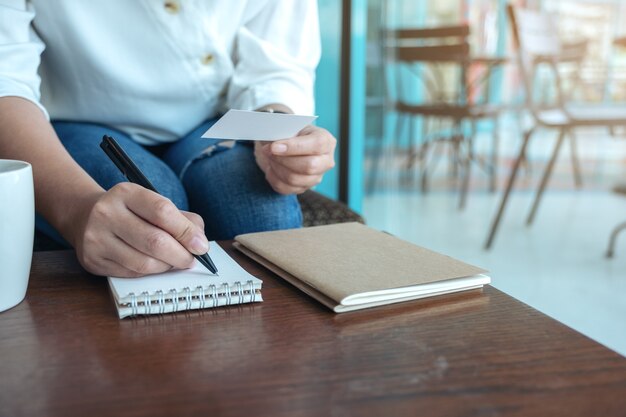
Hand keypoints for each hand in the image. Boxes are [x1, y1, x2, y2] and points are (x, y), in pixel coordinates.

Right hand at [71, 183, 208, 277]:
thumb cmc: (131, 211)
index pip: (162, 211)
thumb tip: (200, 242)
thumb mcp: (153, 203)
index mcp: (126, 193)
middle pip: (155, 241)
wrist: (85, 216)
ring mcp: (96, 238)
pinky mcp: (93, 261)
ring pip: (144, 263)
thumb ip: (181, 218)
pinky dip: (150, 273)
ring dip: (167, 267)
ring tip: (173, 262)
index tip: (201, 245)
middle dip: (181, 255)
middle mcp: (107, 213)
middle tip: (192, 260)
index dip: (186, 232)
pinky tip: (155, 266)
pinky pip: (131, 274)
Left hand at [254, 125, 335, 194]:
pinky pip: (286, 188)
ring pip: (295, 179)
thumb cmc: (290, 132)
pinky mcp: (304, 188)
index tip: (274, 146)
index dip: (294, 146)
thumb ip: (283, 132)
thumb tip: (272, 143)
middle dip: (283, 159)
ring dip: (276, 167)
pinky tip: (271, 167)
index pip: (317, 145)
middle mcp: (326, 161)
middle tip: (268, 151)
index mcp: (326, 141)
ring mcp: (316, 177)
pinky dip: (273, 177)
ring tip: (269, 157)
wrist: (287, 144)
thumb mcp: (289, 126)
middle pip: (309, 166)